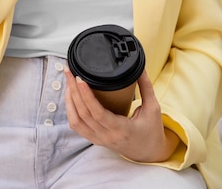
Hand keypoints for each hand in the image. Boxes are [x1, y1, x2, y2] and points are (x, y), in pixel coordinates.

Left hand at [64, 68, 179, 162]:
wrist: (149, 153)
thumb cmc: (151, 132)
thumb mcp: (153, 109)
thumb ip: (146, 87)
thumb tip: (140, 67)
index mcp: (121, 130)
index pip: (98, 113)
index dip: (86, 96)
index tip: (80, 79)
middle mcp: (107, 136)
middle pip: (83, 114)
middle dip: (73, 90)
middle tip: (69, 71)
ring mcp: (99, 139)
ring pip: (76, 120)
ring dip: (69, 100)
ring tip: (68, 81)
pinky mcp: (94, 138)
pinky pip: (77, 125)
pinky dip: (70, 110)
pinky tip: (70, 96)